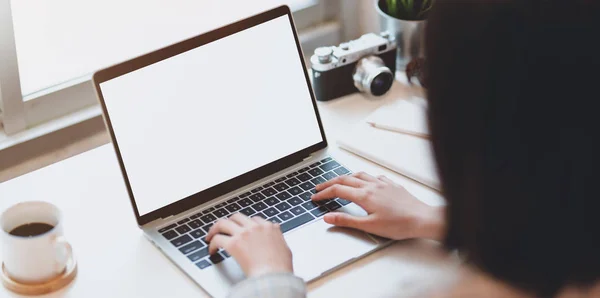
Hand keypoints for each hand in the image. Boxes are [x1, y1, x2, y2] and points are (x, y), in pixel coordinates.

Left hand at [206, 213, 292, 276]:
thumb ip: (278, 236)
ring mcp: (243, 234)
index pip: (254, 219)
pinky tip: (212, 251)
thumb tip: (276, 230)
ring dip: (215, 228)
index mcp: (268, 227)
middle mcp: (255, 227)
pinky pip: (218, 239)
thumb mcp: (285, 248)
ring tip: (211, 236)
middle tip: (223, 229)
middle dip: (229, 222)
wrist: (273, 276)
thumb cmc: (280, 267)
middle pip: (237, 217)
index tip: (241, 230)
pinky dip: (212, 244)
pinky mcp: (233, 244)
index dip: (245, 224)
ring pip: (223, 223)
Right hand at [312, 172, 444, 240]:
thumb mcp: (369, 226)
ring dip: (345, 177)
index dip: (323, 193)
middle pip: (344, 179)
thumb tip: (328, 217)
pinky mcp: (392, 185)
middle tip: (319, 187)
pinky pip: (374, 176)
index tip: (315, 197)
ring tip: (338, 182)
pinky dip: (364, 177)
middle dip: (329, 183)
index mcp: (364, 195)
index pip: (337, 191)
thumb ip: (346, 220)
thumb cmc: (399, 224)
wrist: (422, 219)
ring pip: (358, 174)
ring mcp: (382, 183)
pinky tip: (366, 181)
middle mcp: (372, 186)